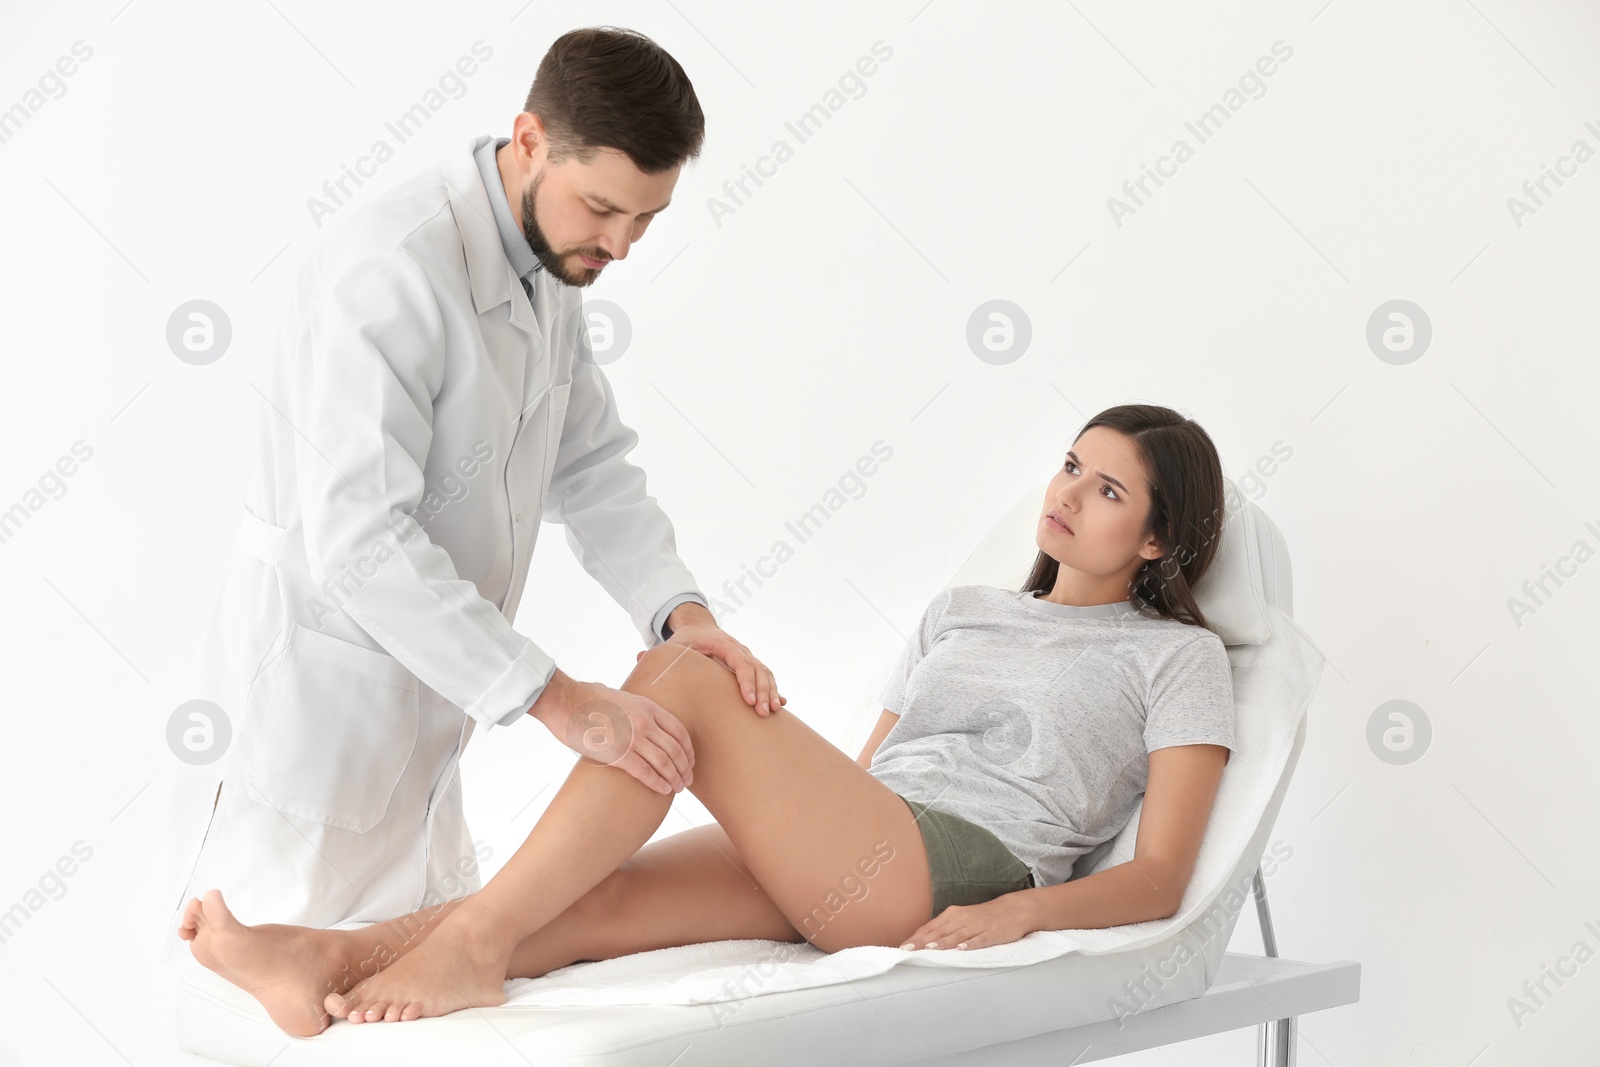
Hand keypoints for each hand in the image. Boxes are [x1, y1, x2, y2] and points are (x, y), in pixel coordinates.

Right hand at [530, 671, 693, 794]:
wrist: (566, 702)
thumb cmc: (587, 699)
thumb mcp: (620, 696)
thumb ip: (632, 705)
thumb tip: (633, 710)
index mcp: (648, 707)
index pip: (679, 731)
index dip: (688, 749)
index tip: (690, 760)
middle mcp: (645, 723)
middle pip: (675, 749)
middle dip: (684, 767)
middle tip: (687, 780)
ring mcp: (634, 738)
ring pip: (665, 763)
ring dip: (675, 778)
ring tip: (678, 788)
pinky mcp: (619, 754)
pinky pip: (646, 773)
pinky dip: (658, 783)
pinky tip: (664, 790)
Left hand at [645, 603, 786, 715]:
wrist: (697, 627)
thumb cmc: (685, 641)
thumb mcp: (673, 646)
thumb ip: (659, 655)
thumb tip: (638, 658)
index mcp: (723, 643)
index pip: (740, 661)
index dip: (746, 680)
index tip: (749, 700)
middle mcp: (738, 649)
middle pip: (758, 668)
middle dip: (763, 691)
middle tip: (762, 712)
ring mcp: (746, 656)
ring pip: (765, 672)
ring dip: (771, 691)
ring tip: (772, 712)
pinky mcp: (749, 665)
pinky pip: (766, 676)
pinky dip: (774, 689)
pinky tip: (781, 704)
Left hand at [898, 891, 1036, 951]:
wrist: (1013, 910)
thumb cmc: (982, 917)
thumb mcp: (961, 920)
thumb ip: (943, 930)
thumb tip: (922, 942)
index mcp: (952, 915)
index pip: (930, 927)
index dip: (916, 938)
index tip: (902, 948)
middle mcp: (962, 919)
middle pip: (940, 932)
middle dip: (923, 942)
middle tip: (908, 951)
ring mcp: (977, 926)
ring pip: (957, 935)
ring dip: (943, 943)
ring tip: (930, 949)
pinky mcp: (992, 933)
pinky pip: (980, 939)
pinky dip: (970, 944)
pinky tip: (962, 949)